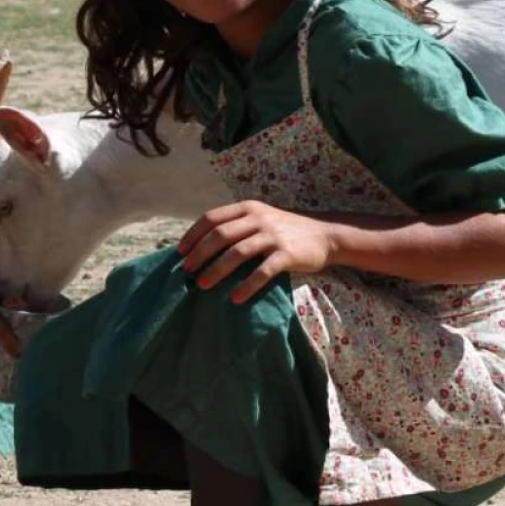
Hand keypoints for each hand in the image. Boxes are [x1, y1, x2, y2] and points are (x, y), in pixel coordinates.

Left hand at [178, 200, 333, 303]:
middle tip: (186, 271)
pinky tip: (234, 298)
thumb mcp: (259, 218)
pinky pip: (262, 272)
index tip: (179, 251)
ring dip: (216, 270)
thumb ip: (236, 225)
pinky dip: (246, 286)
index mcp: (247, 207)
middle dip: (199, 253)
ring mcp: (273, 235)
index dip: (193, 234)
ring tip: (202, 285)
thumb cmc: (284, 230)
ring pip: (237, 253)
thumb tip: (201, 245)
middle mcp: (258, 218)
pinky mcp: (287, 254)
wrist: (324, 235)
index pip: (212, 218)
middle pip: (220, 235)